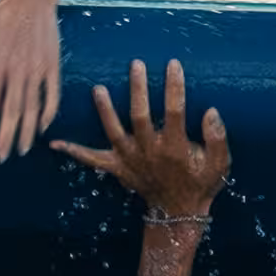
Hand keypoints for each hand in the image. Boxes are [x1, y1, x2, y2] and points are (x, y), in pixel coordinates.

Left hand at [0, 0, 60, 160]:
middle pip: (12, 112)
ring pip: (32, 108)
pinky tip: (42, 128)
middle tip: (1, 157)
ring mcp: (36, 69)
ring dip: (27, 131)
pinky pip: (52, 95)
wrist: (31, 0)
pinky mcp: (52, 66)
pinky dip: (48, 113)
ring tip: (22, 150)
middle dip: (6, 137)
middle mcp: (17, 70)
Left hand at [51, 58, 229, 216]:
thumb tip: (211, 111)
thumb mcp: (219, 164)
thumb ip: (217, 138)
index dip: (174, 88)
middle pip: (140, 117)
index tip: (172, 64)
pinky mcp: (116, 168)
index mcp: (175, 147)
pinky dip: (74, 152)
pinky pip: (92, 160)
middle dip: (137, 90)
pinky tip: (55, 142)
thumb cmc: (201, 183)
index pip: (174, 111)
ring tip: (97, 88)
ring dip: (105, 111)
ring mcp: (130, 160)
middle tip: (135, 64)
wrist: (178, 212)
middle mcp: (149, 151)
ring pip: (114, 132)